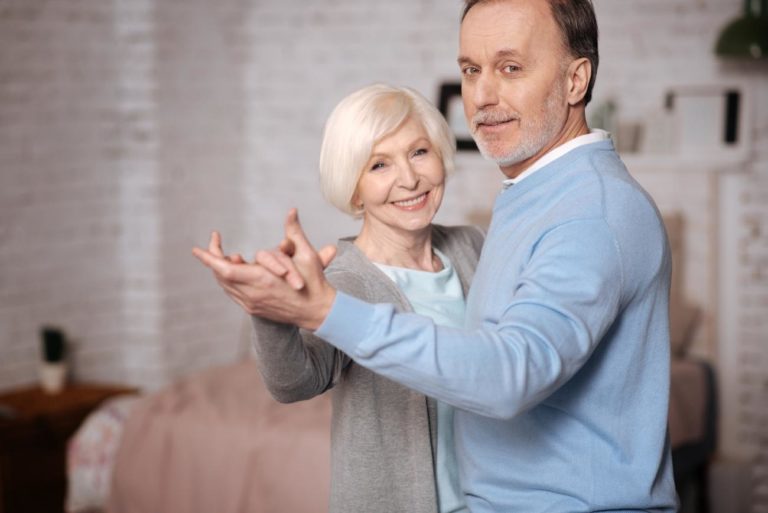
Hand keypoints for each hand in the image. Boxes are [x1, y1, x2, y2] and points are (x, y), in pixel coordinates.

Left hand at [191, 209, 336, 329]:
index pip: (225, 269)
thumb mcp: (306, 255)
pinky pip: (234, 294)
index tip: (196, 249)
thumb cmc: (314, 283)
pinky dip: (230, 281)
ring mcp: (252, 304)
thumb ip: (295, 232)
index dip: (209, 258)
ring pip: (226, 286)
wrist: (317, 312)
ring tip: (229, 256)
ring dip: (223, 271)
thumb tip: (292, 211)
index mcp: (263, 279)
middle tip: (215, 244)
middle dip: (214, 260)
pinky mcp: (254, 310)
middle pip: (221, 276)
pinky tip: (236, 271)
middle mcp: (253, 294)